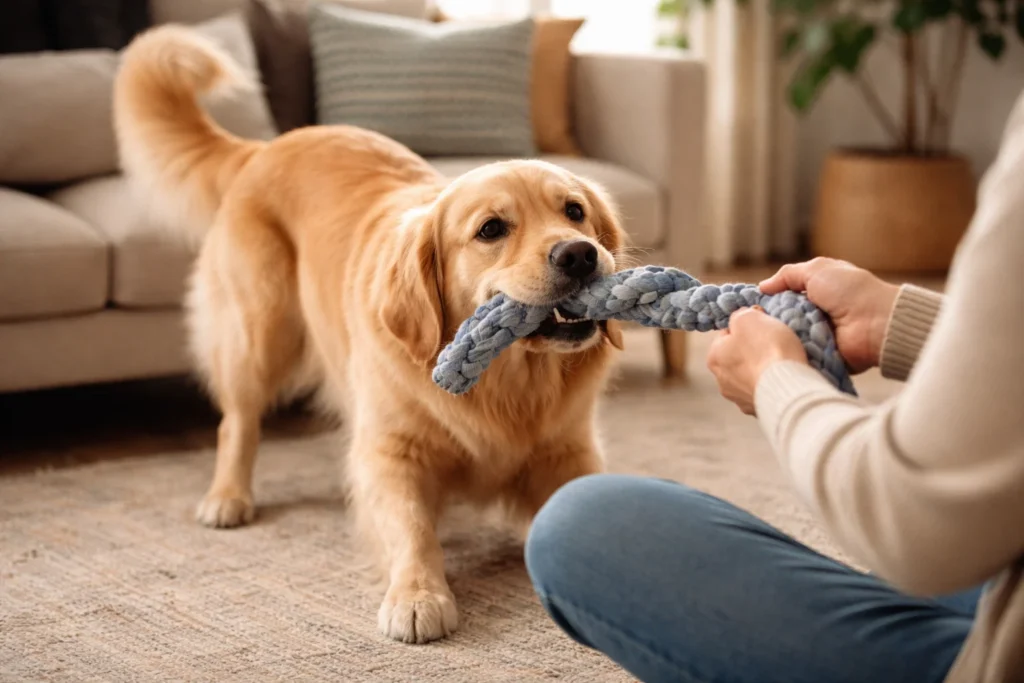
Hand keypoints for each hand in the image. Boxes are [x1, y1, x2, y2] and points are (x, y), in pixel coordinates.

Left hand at [706, 307, 807, 415]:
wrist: (789, 386)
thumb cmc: (767, 349)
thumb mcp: (749, 318)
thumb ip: (740, 316)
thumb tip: (741, 320)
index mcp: (714, 357)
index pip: (727, 335)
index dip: (747, 327)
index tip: (763, 326)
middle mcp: (722, 381)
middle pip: (739, 357)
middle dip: (755, 350)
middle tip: (775, 343)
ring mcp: (740, 399)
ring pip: (752, 377)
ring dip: (764, 370)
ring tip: (783, 363)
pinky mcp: (760, 411)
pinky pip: (766, 392)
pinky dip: (774, 385)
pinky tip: (786, 379)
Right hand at [759, 257, 898, 373]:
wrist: (877, 323)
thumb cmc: (850, 291)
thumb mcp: (817, 270)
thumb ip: (788, 275)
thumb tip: (762, 287)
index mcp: (813, 294)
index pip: (781, 299)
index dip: (764, 303)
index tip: (744, 308)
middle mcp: (812, 315)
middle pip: (779, 320)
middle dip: (766, 323)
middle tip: (747, 327)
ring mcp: (816, 338)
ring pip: (785, 339)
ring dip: (776, 339)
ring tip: (758, 341)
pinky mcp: (820, 357)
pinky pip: (798, 356)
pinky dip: (789, 355)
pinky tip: (773, 355)